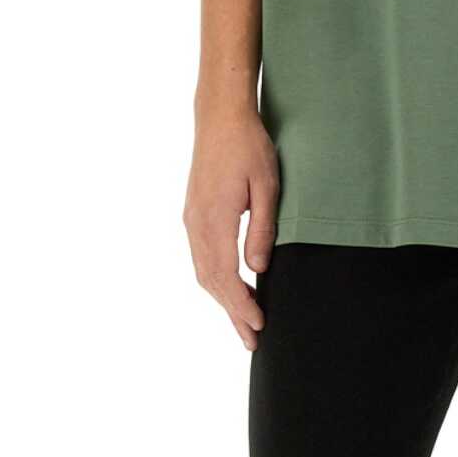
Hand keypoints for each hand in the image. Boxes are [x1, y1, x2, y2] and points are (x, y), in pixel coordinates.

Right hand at [183, 109, 278, 350]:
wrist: (220, 116)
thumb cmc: (248, 146)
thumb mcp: (266, 186)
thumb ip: (262, 229)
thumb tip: (258, 269)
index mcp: (214, 219)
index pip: (226, 276)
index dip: (242, 305)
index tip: (259, 325)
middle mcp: (196, 224)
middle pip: (211, 282)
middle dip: (232, 313)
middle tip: (252, 340)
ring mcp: (191, 219)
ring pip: (203, 272)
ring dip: (222, 300)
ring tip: (243, 322)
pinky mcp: (193, 213)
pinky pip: (201, 257)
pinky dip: (215, 280)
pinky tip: (229, 289)